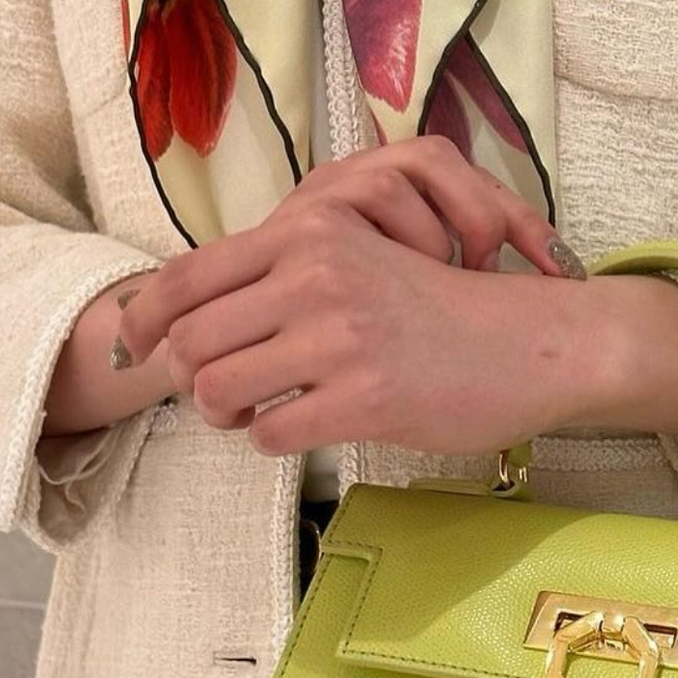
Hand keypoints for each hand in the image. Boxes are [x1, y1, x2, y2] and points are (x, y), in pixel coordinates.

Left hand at [115, 136, 677, 457]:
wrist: (535, 343)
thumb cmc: (451, 309)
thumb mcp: (365, 262)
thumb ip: (292, 275)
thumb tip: (208, 320)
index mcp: (310, 236)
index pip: (187, 276)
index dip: (145, 320)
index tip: (142, 349)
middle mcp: (316, 278)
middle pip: (192, 341)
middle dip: (194, 378)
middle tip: (224, 395)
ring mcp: (340, 339)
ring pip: (220, 390)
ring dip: (229, 414)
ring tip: (260, 413)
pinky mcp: (366, 399)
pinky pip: (274, 433)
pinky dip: (277, 441)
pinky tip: (308, 429)